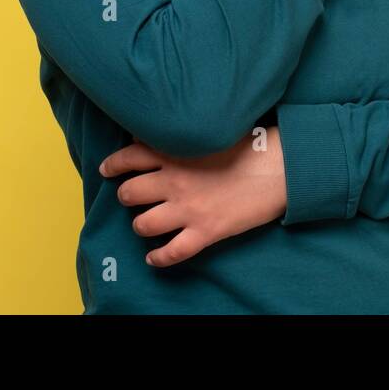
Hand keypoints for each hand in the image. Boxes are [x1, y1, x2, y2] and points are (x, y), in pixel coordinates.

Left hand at [97, 127, 287, 266]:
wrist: (280, 167)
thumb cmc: (250, 145)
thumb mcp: (210, 132)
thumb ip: (180, 136)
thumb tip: (156, 134)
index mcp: (174, 153)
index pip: (128, 158)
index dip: (113, 165)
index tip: (107, 170)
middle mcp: (174, 182)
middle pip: (130, 193)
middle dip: (127, 195)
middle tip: (132, 196)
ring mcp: (188, 209)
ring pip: (143, 224)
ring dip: (141, 224)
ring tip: (146, 222)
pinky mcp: (205, 232)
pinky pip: (171, 252)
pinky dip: (158, 257)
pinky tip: (153, 257)